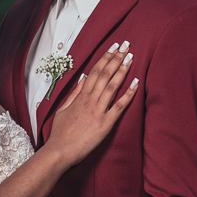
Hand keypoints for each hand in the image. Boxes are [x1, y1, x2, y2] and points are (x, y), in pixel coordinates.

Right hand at [48, 41, 137, 167]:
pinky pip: (120, 106)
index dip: (105, 58)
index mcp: (80, 97)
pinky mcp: (106, 123)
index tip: (113, 47)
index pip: (94, 71)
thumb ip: (74, 93)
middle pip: (105, 74)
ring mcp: (99, 111)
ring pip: (113, 86)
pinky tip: (136, 82)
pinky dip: (128, 93)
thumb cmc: (60, 133)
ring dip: (123, 70)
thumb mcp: (63, 109)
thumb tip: (82, 77)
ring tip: (131, 57)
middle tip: (126, 45)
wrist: (61, 151)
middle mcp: (90, 100)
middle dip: (116, 58)